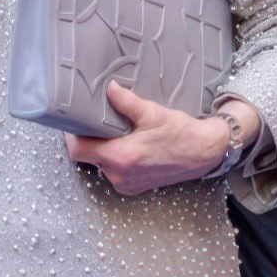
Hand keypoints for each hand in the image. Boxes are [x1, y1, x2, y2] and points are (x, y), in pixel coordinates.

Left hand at [67, 84, 254, 195]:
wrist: (204, 153)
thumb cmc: (181, 134)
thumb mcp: (153, 113)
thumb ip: (127, 102)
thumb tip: (109, 89)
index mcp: (121, 157)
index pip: (78, 151)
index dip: (72, 136)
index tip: (75, 122)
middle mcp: (120, 175)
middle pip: (87, 157)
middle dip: (88, 139)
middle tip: (94, 121)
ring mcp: (126, 184)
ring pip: (100, 164)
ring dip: (102, 149)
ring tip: (113, 131)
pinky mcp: (133, 187)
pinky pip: (114, 172)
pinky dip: (114, 158)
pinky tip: (126, 144)